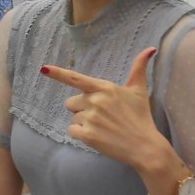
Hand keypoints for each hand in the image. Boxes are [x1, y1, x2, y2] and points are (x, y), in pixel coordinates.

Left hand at [41, 47, 166, 169]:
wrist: (145, 146)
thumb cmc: (141, 117)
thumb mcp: (139, 91)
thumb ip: (138, 69)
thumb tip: (151, 48)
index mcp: (104, 88)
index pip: (76, 79)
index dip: (58, 73)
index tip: (43, 69)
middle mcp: (95, 101)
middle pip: (72, 102)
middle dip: (82, 109)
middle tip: (101, 117)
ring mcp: (90, 118)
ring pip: (73, 118)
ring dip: (83, 123)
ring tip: (103, 127)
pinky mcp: (87, 135)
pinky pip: (72, 131)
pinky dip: (81, 135)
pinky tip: (97, 136)